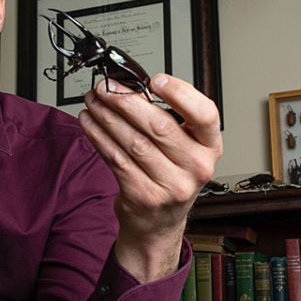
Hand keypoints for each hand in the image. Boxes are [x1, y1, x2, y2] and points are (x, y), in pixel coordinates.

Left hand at [78, 74, 221, 281]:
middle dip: (126, 101)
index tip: (155, 79)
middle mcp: (196, 167)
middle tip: (106, 87)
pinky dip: (99, 137)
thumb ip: (168, 118)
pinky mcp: (144, 195)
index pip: (204, 114)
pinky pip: (116, 159)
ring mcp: (171, 185)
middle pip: (159, 126)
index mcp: (210, 147)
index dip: (180, 93)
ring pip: (133, 141)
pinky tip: (90, 124)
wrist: (160, 221)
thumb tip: (131, 87)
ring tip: (93, 102)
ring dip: (107, 117)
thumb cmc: (171, 175)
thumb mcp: (184, 148)